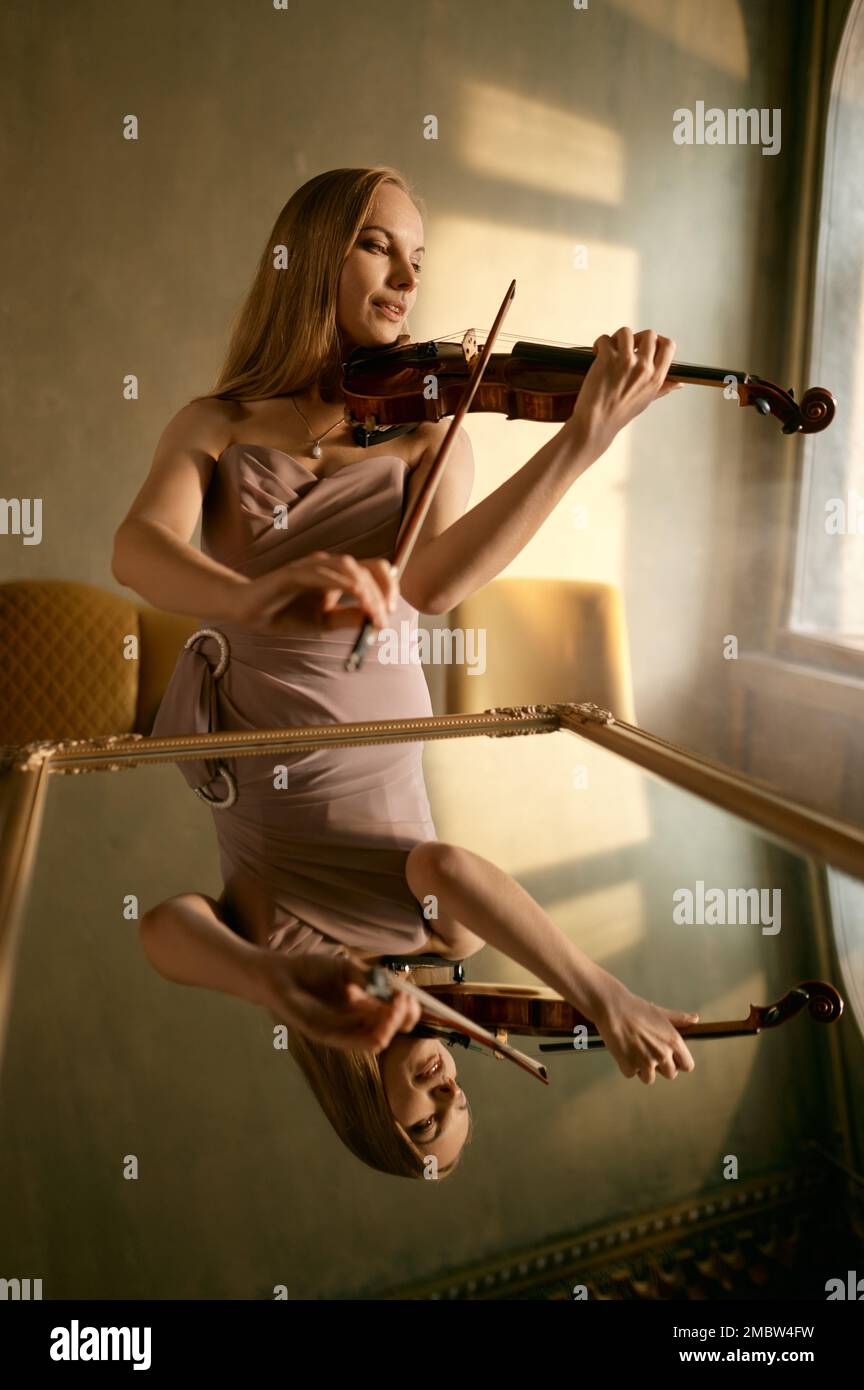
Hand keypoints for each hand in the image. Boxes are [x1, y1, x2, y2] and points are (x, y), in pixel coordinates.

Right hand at [232, 552, 398, 633]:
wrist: (251, 613)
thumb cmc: (286, 614)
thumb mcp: (324, 622)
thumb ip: (348, 618)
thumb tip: (376, 620)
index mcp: (337, 575)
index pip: (373, 570)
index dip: (387, 588)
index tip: (391, 613)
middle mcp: (328, 565)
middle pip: (366, 567)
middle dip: (381, 593)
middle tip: (384, 617)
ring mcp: (311, 565)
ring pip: (348, 567)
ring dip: (365, 588)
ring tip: (372, 609)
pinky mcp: (293, 571)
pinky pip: (321, 573)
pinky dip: (340, 581)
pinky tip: (353, 592)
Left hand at [261, 953, 422, 1052]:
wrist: (281, 974)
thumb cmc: (313, 970)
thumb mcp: (348, 969)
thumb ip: (370, 979)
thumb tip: (396, 985)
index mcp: (366, 1006)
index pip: (398, 1016)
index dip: (409, 1008)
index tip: (408, 994)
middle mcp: (358, 1022)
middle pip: (393, 1029)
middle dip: (405, 1015)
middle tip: (403, 998)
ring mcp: (344, 1031)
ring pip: (379, 1040)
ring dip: (393, 1024)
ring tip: (394, 1005)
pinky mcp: (327, 1036)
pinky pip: (356, 1042)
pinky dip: (374, 1031)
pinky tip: (380, 1012)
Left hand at [567, 326, 682, 465]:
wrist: (597, 423)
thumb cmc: (619, 413)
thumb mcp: (647, 400)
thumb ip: (663, 388)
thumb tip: (680, 384)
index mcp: (656, 377)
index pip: (669, 346)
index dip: (658, 340)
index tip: (646, 346)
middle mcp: (644, 367)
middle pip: (649, 334)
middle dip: (636, 338)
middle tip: (624, 349)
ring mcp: (626, 362)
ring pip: (627, 332)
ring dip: (617, 338)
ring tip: (610, 349)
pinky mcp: (607, 359)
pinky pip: (606, 339)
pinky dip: (600, 343)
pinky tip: (597, 353)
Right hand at [588, 976, 698, 1083]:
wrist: (612, 1009)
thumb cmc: (636, 1009)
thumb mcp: (661, 1013)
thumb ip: (679, 1019)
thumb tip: (695, 1019)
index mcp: (673, 1042)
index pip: (687, 1065)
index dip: (679, 1062)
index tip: (672, 1058)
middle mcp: (662, 1055)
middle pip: (670, 1074)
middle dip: (661, 1066)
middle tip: (649, 1052)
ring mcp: (645, 1063)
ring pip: (650, 1078)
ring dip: (643, 1069)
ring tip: (635, 1051)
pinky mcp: (629, 1067)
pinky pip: (631, 1074)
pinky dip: (627, 1066)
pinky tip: (624, 1051)